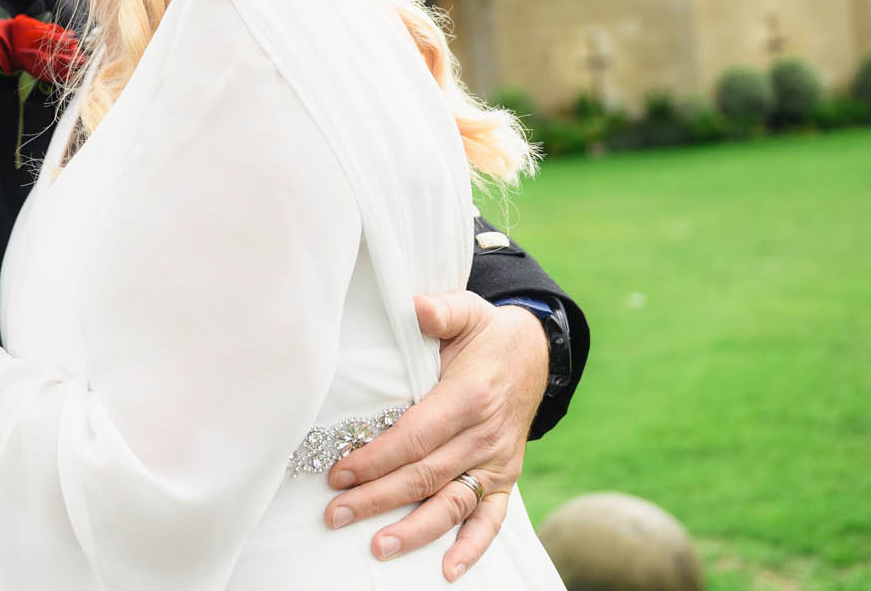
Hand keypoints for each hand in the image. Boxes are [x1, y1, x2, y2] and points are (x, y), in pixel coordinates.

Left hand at [323, 291, 547, 581]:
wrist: (534, 354)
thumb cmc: (486, 334)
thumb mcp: (467, 312)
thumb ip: (441, 311)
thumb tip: (416, 307)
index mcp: (468, 397)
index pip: (416, 436)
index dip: (377, 458)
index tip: (339, 471)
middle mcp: (484, 436)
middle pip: (425, 475)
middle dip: (378, 498)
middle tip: (336, 514)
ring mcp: (495, 461)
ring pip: (453, 503)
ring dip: (415, 530)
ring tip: (378, 547)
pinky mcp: (504, 478)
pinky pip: (491, 519)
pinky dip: (473, 546)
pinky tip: (448, 570)